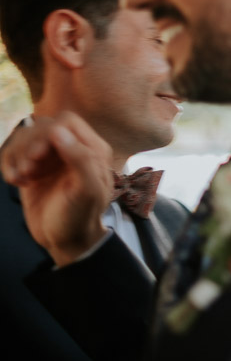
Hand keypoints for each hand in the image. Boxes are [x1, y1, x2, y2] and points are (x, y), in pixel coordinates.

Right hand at [1, 113, 112, 265]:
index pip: (67, 121)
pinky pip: (14, 152)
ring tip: (23, 178)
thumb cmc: (80, 216)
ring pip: (25, 137)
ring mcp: (52, 158)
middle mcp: (72, 148)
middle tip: (29, 170)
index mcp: (93, 149)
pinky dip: (9, 165)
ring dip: (17, 156)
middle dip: (29, 146)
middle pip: (42, 126)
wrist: (65, 239)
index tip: (37, 155)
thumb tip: (58, 130)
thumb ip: (80, 159)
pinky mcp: (34, 168)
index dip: (48, 132)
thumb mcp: (86, 191)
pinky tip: (17, 182)